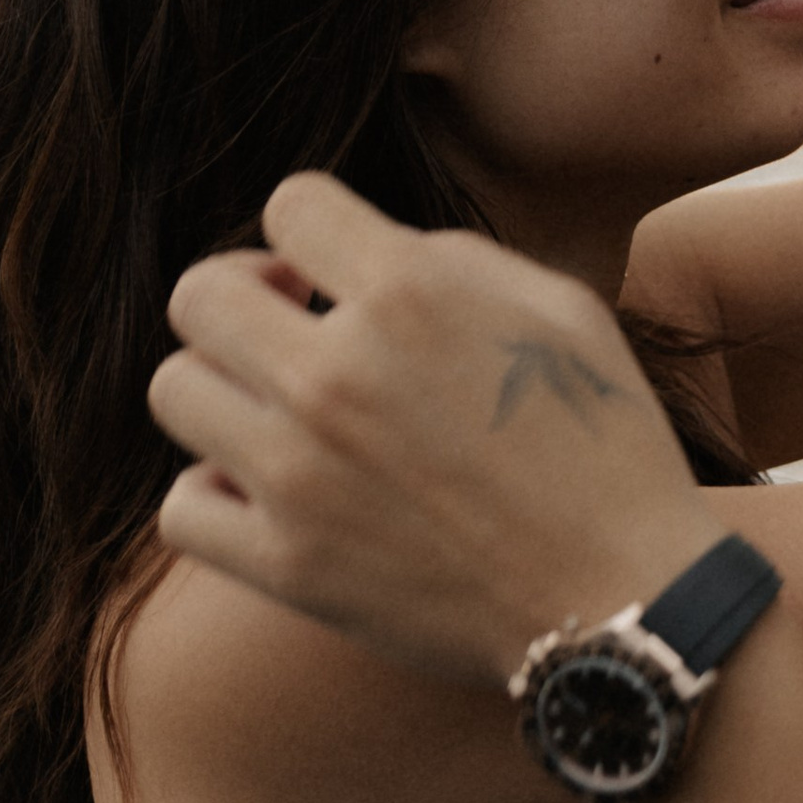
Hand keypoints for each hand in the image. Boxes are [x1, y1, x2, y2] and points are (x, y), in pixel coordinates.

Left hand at [149, 174, 722, 681]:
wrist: (626, 597)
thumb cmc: (608, 447)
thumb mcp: (562, 310)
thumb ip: (452, 259)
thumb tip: (364, 254)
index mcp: (410, 294)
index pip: (289, 206)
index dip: (312, 235)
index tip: (332, 278)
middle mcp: (337, 375)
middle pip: (200, 294)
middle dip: (243, 300)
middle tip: (291, 334)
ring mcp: (300, 474)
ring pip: (176, 390)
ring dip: (223, 392)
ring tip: (278, 416)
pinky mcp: (288, 564)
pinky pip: (182, 506)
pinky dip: (213, 494)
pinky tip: (264, 492)